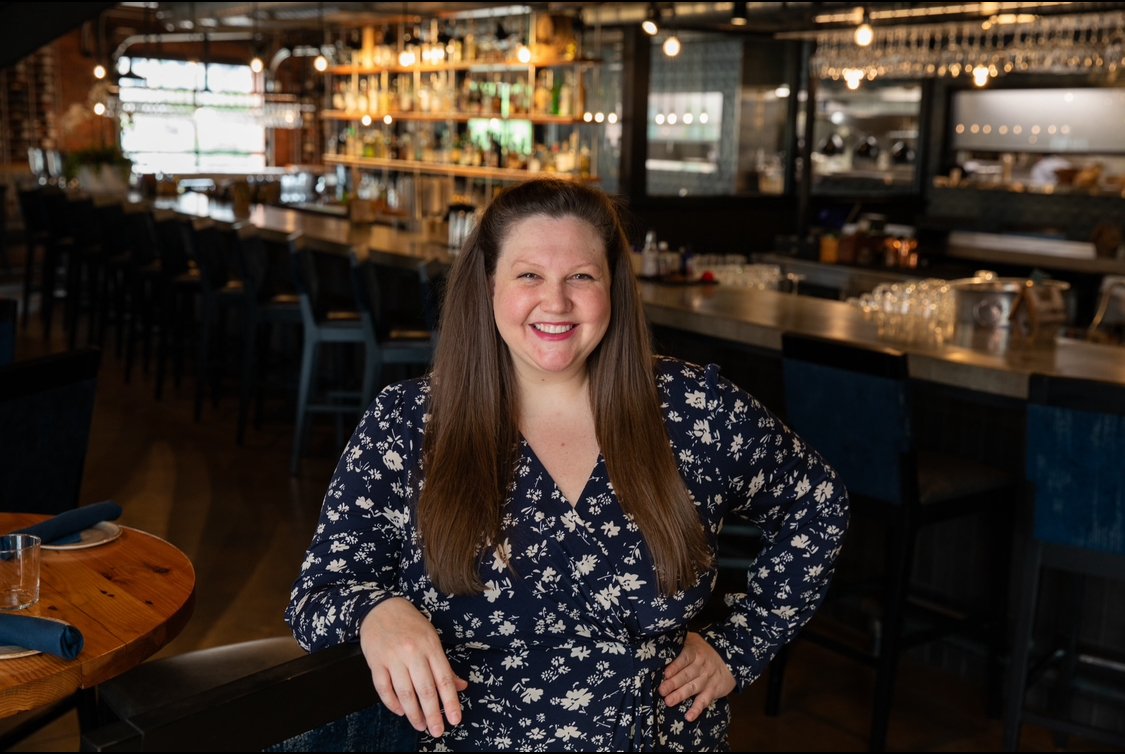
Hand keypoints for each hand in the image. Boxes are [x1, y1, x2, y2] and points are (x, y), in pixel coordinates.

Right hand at [358, 596, 468, 738]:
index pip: (444, 679)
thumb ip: (444, 664)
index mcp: (431, 645)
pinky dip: (392, 703)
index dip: (450, 702)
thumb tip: (460, 686)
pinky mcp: (375, 661)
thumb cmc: (410, 624)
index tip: (455, 719)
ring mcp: (393, 657)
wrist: (381, 607)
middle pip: (425, 690)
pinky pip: (384, 688)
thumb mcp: (432, 638)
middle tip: (437, 731)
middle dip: (432, 714)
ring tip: (420, 725)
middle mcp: (413, 652)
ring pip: (405, 692)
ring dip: (413, 713)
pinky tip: (400, 711)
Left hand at [658, 631, 735, 721]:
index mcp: (695, 652)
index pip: (685, 659)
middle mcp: (701, 667)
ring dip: (681, 695)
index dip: (675, 666)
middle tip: (662, 691)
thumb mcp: (693, 640)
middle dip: (673, 683)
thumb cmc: (704, 650)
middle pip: (686, 675)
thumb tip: (660, 640)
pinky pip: (704, 701)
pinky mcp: (712, 691)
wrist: (730, 660)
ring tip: (669, 702)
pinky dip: (697, 709)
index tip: (666, 674)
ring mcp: (707, 680)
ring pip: (693, 688)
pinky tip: (689, 717)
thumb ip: (679, 641)